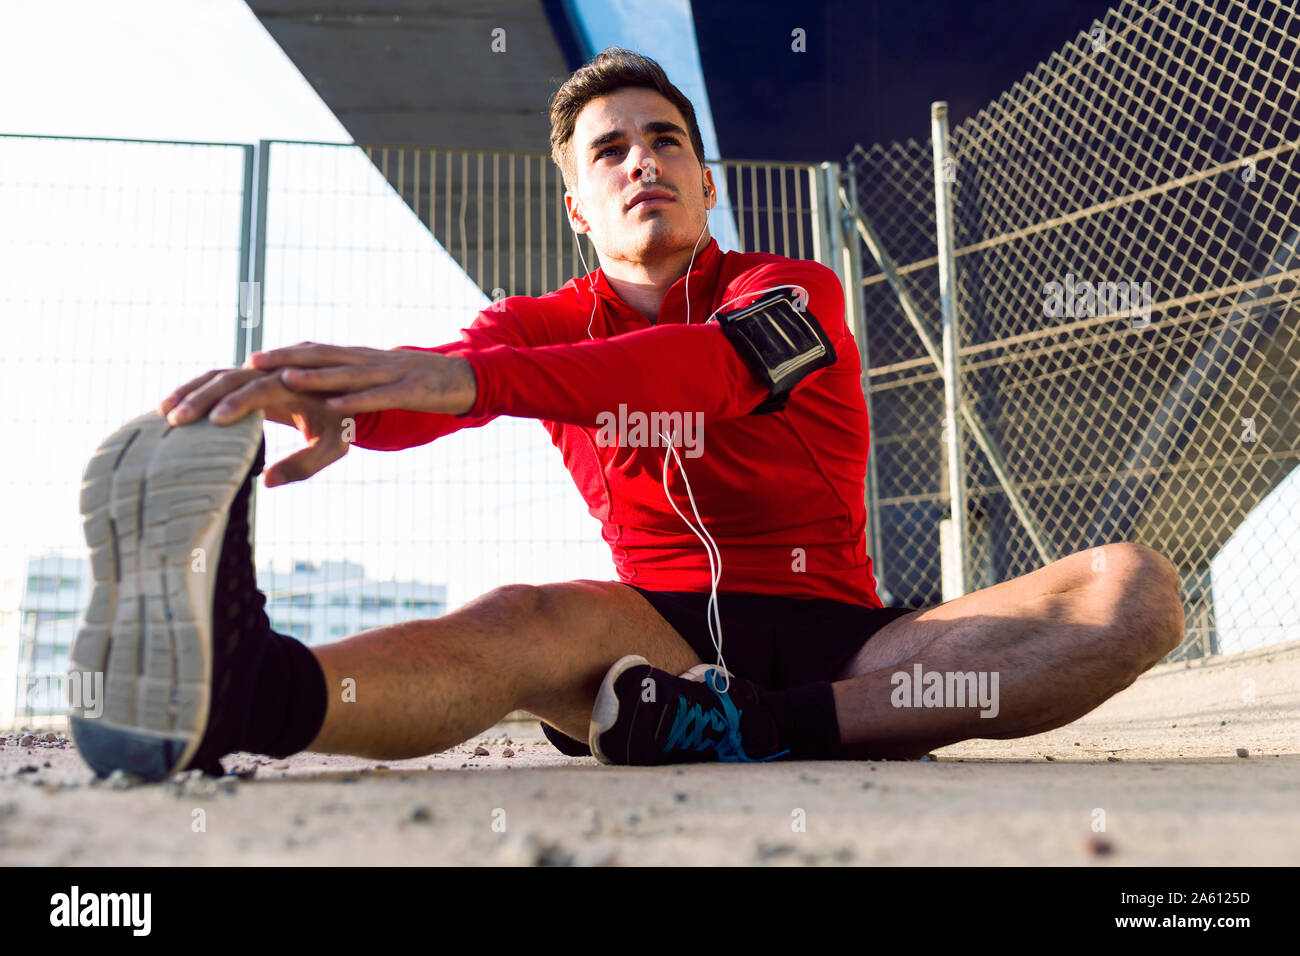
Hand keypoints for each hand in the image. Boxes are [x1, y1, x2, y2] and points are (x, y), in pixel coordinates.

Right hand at [157, 367, 352, 487]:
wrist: (342, 394)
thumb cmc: (337, 423)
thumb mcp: (332, 446)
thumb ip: (305, 464)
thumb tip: (267, 481)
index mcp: (295, 383)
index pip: (262, 388)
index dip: (239, 402)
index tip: (216, 420)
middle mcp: (272, 371)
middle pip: (232, 378)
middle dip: (203, 397)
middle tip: (178, 421)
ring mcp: (256, 372)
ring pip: (218, 375)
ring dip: (190, 391)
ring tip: (164, 412)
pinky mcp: (245, 377)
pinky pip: (215, 379)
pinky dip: (192, 389)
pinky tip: (169, 407)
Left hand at [247, 342, 477, 415]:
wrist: (465, 377)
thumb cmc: (417, 384)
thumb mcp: (377, 384)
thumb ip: (351, 386)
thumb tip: (318, 400)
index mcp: (357, 359)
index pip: (313, 352)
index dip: (281, 354)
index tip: (248, 359)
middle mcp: (367, 360)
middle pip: (320, 355)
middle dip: (284, 358)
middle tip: (249, 361)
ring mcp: (388, 372)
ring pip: (345, 372)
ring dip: (314, 375)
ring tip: (283, 376)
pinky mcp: (409, 389)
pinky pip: (378, 395)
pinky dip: (356, 400)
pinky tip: (335, 407)